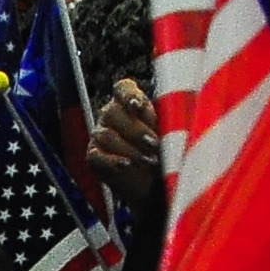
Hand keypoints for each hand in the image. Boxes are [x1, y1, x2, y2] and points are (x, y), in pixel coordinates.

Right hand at [90, 78, 159, 198]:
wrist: (153, 182)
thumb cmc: (164, 149)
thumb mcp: (170, 132)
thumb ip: (168, 122)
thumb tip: (174, 121)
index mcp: (131, 101)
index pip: (122, 88)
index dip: (129, 95)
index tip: (139, 106)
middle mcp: (112, 114)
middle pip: (112, 112)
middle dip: (135, 130)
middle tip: (154, 144)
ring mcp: (100, 134)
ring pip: (106, 135)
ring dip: (129, 149)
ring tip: (149, 161)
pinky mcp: (94, 155)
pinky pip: (97, 155)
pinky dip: (112, 161)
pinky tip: (127, 165)